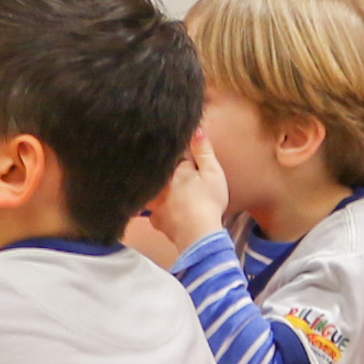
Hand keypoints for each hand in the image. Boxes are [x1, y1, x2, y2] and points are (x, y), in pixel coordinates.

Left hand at [139, 130, 229, 260]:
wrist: (198, 234)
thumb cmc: (208, 202)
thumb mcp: (212, 172)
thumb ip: (203, 150)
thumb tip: (195, 129)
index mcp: (174, 170)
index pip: (173, 157)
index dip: (178, 158)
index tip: (178, 155)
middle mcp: (161, 185)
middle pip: (159, 174)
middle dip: (162, 172)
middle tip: (169, 172)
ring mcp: (155, 204)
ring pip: (151, 192)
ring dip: (154, 190)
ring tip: (162, 191)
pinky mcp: (156, 221)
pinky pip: (152, 213)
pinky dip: (157, 211)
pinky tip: (161, 212)